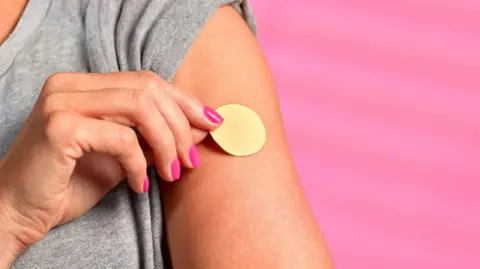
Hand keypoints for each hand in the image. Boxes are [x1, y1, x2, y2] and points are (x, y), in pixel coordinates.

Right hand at [0, 71, 222, 260]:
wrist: (17, 212)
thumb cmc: (69, 184)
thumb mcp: (124, 157)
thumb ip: (156, 137)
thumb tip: (201, 126)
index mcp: (84, 85)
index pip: (146, 81)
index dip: (184, 101)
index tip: (211, 123)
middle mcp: (70, 85)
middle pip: (149, 88)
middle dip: (181, 124)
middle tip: (192, 159)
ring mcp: (62, 101)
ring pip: (141, 107)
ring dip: (167, 143)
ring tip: (173, 172)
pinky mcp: (60, 126)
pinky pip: (122, 139)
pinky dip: (140, 164)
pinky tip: (140, 186)